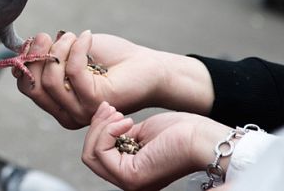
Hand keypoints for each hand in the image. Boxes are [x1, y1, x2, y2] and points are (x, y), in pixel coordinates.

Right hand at [16, 31, 212, 128]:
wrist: (148, 66)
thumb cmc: (110, 58)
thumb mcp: (69, 53)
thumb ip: (46, 55)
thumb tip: (21, 50)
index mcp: (57, 103)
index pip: (25, 86)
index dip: (24, 60)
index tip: (35, 39)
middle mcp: (66, 112)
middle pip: (31, 87)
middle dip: (35, 56)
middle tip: (47, 35)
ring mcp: (81, 111)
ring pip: (50, 80)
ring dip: (59, 49)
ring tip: (74, 36)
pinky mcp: (95, 103)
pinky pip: (73, 72)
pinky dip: (78, 48)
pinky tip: (87, 37)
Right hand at [82, 102, 229, 190]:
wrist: (204, 138)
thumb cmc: (182, 132)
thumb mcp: (141, 132)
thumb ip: (119, 135)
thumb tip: (98, 127)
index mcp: (131, 172)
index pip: (96, 155)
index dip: (98, 128)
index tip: (111, 110)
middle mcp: (128, 182)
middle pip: (88, 157)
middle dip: (95, 127)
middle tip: (111, 109)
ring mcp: (128, 182)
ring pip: (90, 155)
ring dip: (100, 127)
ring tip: (119, 114)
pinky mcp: (131, 177)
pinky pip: (101, 152)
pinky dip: (107, 131)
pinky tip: (126, 121)